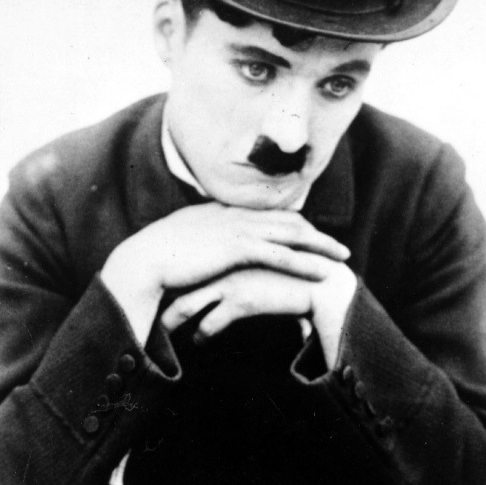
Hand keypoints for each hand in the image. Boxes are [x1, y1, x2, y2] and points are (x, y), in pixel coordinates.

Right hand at [100, 203, 349, 343]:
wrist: (143, 261)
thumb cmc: (157, 258)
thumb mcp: (184, 242)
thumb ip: (202, 240)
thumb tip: (207, 249)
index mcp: (223, 212)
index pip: (268, 214)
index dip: (294, 224)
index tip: (312, 235)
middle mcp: (234, 214)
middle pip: (287, 220)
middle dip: (316, 233)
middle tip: (338, 247)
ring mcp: (237, 228)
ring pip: (291, 234)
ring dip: (320, 246)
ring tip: (342, 258)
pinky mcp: (238, 248)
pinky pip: (281, 254)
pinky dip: (305, 262)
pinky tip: (322, 272)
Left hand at [160, 258, 357, 365]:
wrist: (323, 283)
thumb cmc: (297, 270)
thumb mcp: (267, 255)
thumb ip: (248, 256)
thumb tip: (232, 260)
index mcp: (227, 248)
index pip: (190, 259)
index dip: (174, 272)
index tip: (162, 283)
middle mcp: (224, 262)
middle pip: (179, 280)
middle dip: (162, 297)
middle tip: (151, 308)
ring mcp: (230, 281)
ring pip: (187, 304)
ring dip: (172, 321)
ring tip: (164, 331)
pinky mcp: (240, 302)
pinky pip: (210, 323)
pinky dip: (201, 334)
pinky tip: (198, 341)